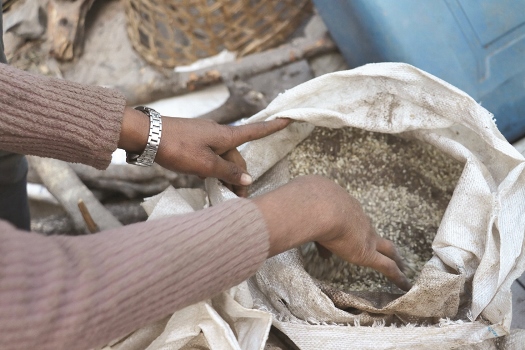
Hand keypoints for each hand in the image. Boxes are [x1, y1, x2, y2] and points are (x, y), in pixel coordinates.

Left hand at [118, 107, 290, 196]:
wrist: (146, 134)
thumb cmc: (177, 147)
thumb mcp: (205, 164)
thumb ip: (227, 172)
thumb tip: (247, 180)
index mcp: (225, 135)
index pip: (255, 131)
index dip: (273, 127)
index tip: (289, 118)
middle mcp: (217, 133)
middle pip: (236, 155)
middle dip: (240, 176)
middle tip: (238, 198)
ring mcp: (204, 136)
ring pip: (222, 157)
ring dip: (225, 174)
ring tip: (223, 193)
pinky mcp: (192, 140)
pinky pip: (210, 155)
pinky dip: (213, 168)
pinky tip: (206, 179)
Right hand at [252, 175, 411, 290]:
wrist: (314, 205)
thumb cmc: (299, 201)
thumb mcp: (292, 204)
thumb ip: (285, 215)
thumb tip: (273, 223)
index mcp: (336, 201)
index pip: (342, 217)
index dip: (340, 227)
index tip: (334, 240)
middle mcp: (354, 215)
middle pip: (367, 228)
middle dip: (372, 237)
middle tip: (378, 245)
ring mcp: (363, 233)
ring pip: (385, 246)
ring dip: (392, 254)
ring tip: (400, 261)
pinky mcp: (366, 251)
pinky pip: (386, 265)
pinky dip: (396, 275)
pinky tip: (404, 283)